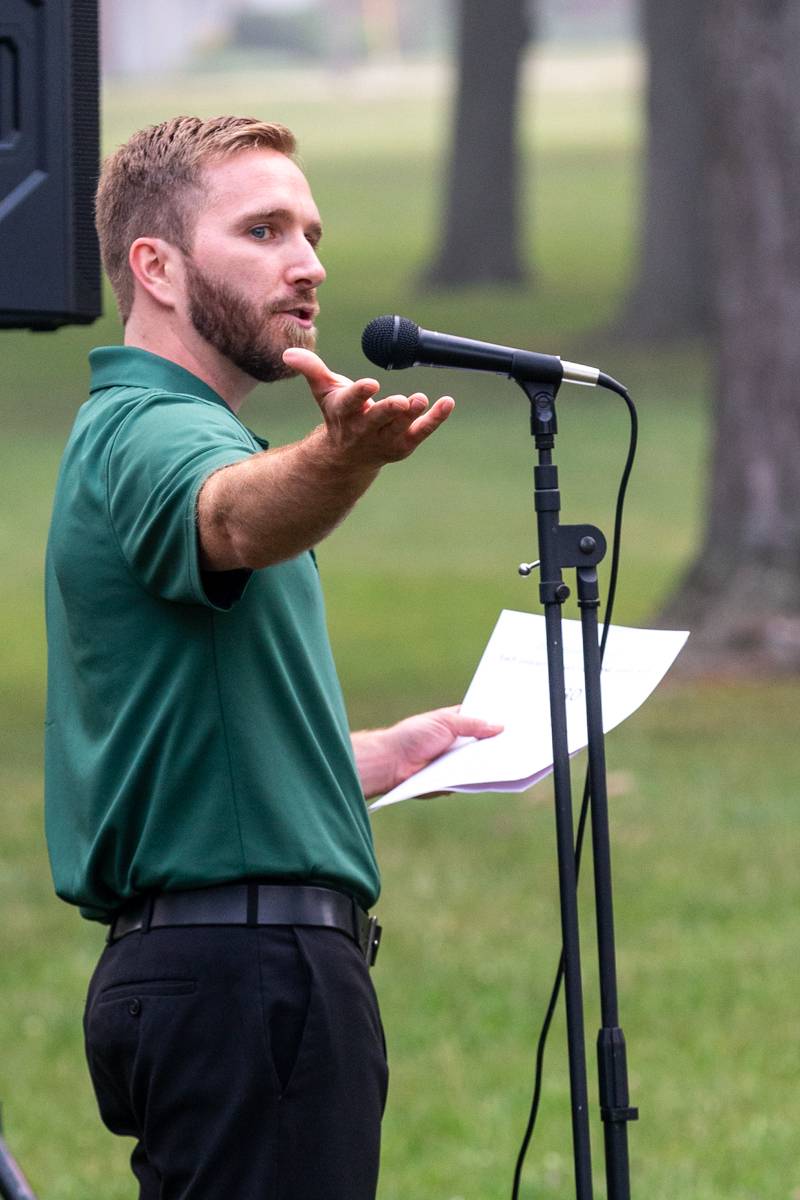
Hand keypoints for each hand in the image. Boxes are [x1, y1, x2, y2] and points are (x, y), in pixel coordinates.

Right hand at [283, 348, 454, 468]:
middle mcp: (364, 429)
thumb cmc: (338, 415)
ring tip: (422, 400)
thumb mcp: (323, 391)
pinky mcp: (404, 444)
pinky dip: (436, 418)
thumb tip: (288, 353)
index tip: (371, 384)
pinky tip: (447, 402)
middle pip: (377, 420)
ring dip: (414, 415)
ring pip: (400, 427)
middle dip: (389, 411)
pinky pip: (422, 432)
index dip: (360, 393)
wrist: (348, 458)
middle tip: (402, 401)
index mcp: (344, 413)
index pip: (350, 402)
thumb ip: (311, 369)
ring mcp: (385, 439)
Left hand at [352, 706, 502, 797]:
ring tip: (515, 754)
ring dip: (493, 760)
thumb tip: (499, 726)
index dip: (496, 718)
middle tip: (521, 737)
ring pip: (481, 761)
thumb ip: (473, 724)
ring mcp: (456, 762)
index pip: (480, 718)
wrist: (392, 763)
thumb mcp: (446, 722)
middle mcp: (457, 742)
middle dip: (499, 740)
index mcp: (454, 722)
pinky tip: (497, 772)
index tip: (516, 717)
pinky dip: (483, 776)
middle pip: (484, 741)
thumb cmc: (413, 736)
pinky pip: (473, 778)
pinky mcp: (453, 780)